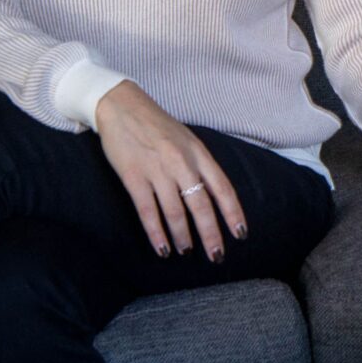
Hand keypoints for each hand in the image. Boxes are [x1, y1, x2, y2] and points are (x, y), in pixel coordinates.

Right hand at [93, 82, 250, 261]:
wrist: (121, 105)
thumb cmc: (156, 125)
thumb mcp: (187, 139)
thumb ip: (200, 165)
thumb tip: (213, 196)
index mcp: (198, 153)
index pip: (223, 188)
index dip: (233, 214)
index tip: (240, 235)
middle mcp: (182, 163)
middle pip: (201, 206)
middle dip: (211, 235)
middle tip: (216, 257)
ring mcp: (157, 170)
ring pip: (176, 212)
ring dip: (183, 237)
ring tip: (186, 252)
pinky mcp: (134, 176)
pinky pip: (148, 211)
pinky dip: (157, 233)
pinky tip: (162, 248)